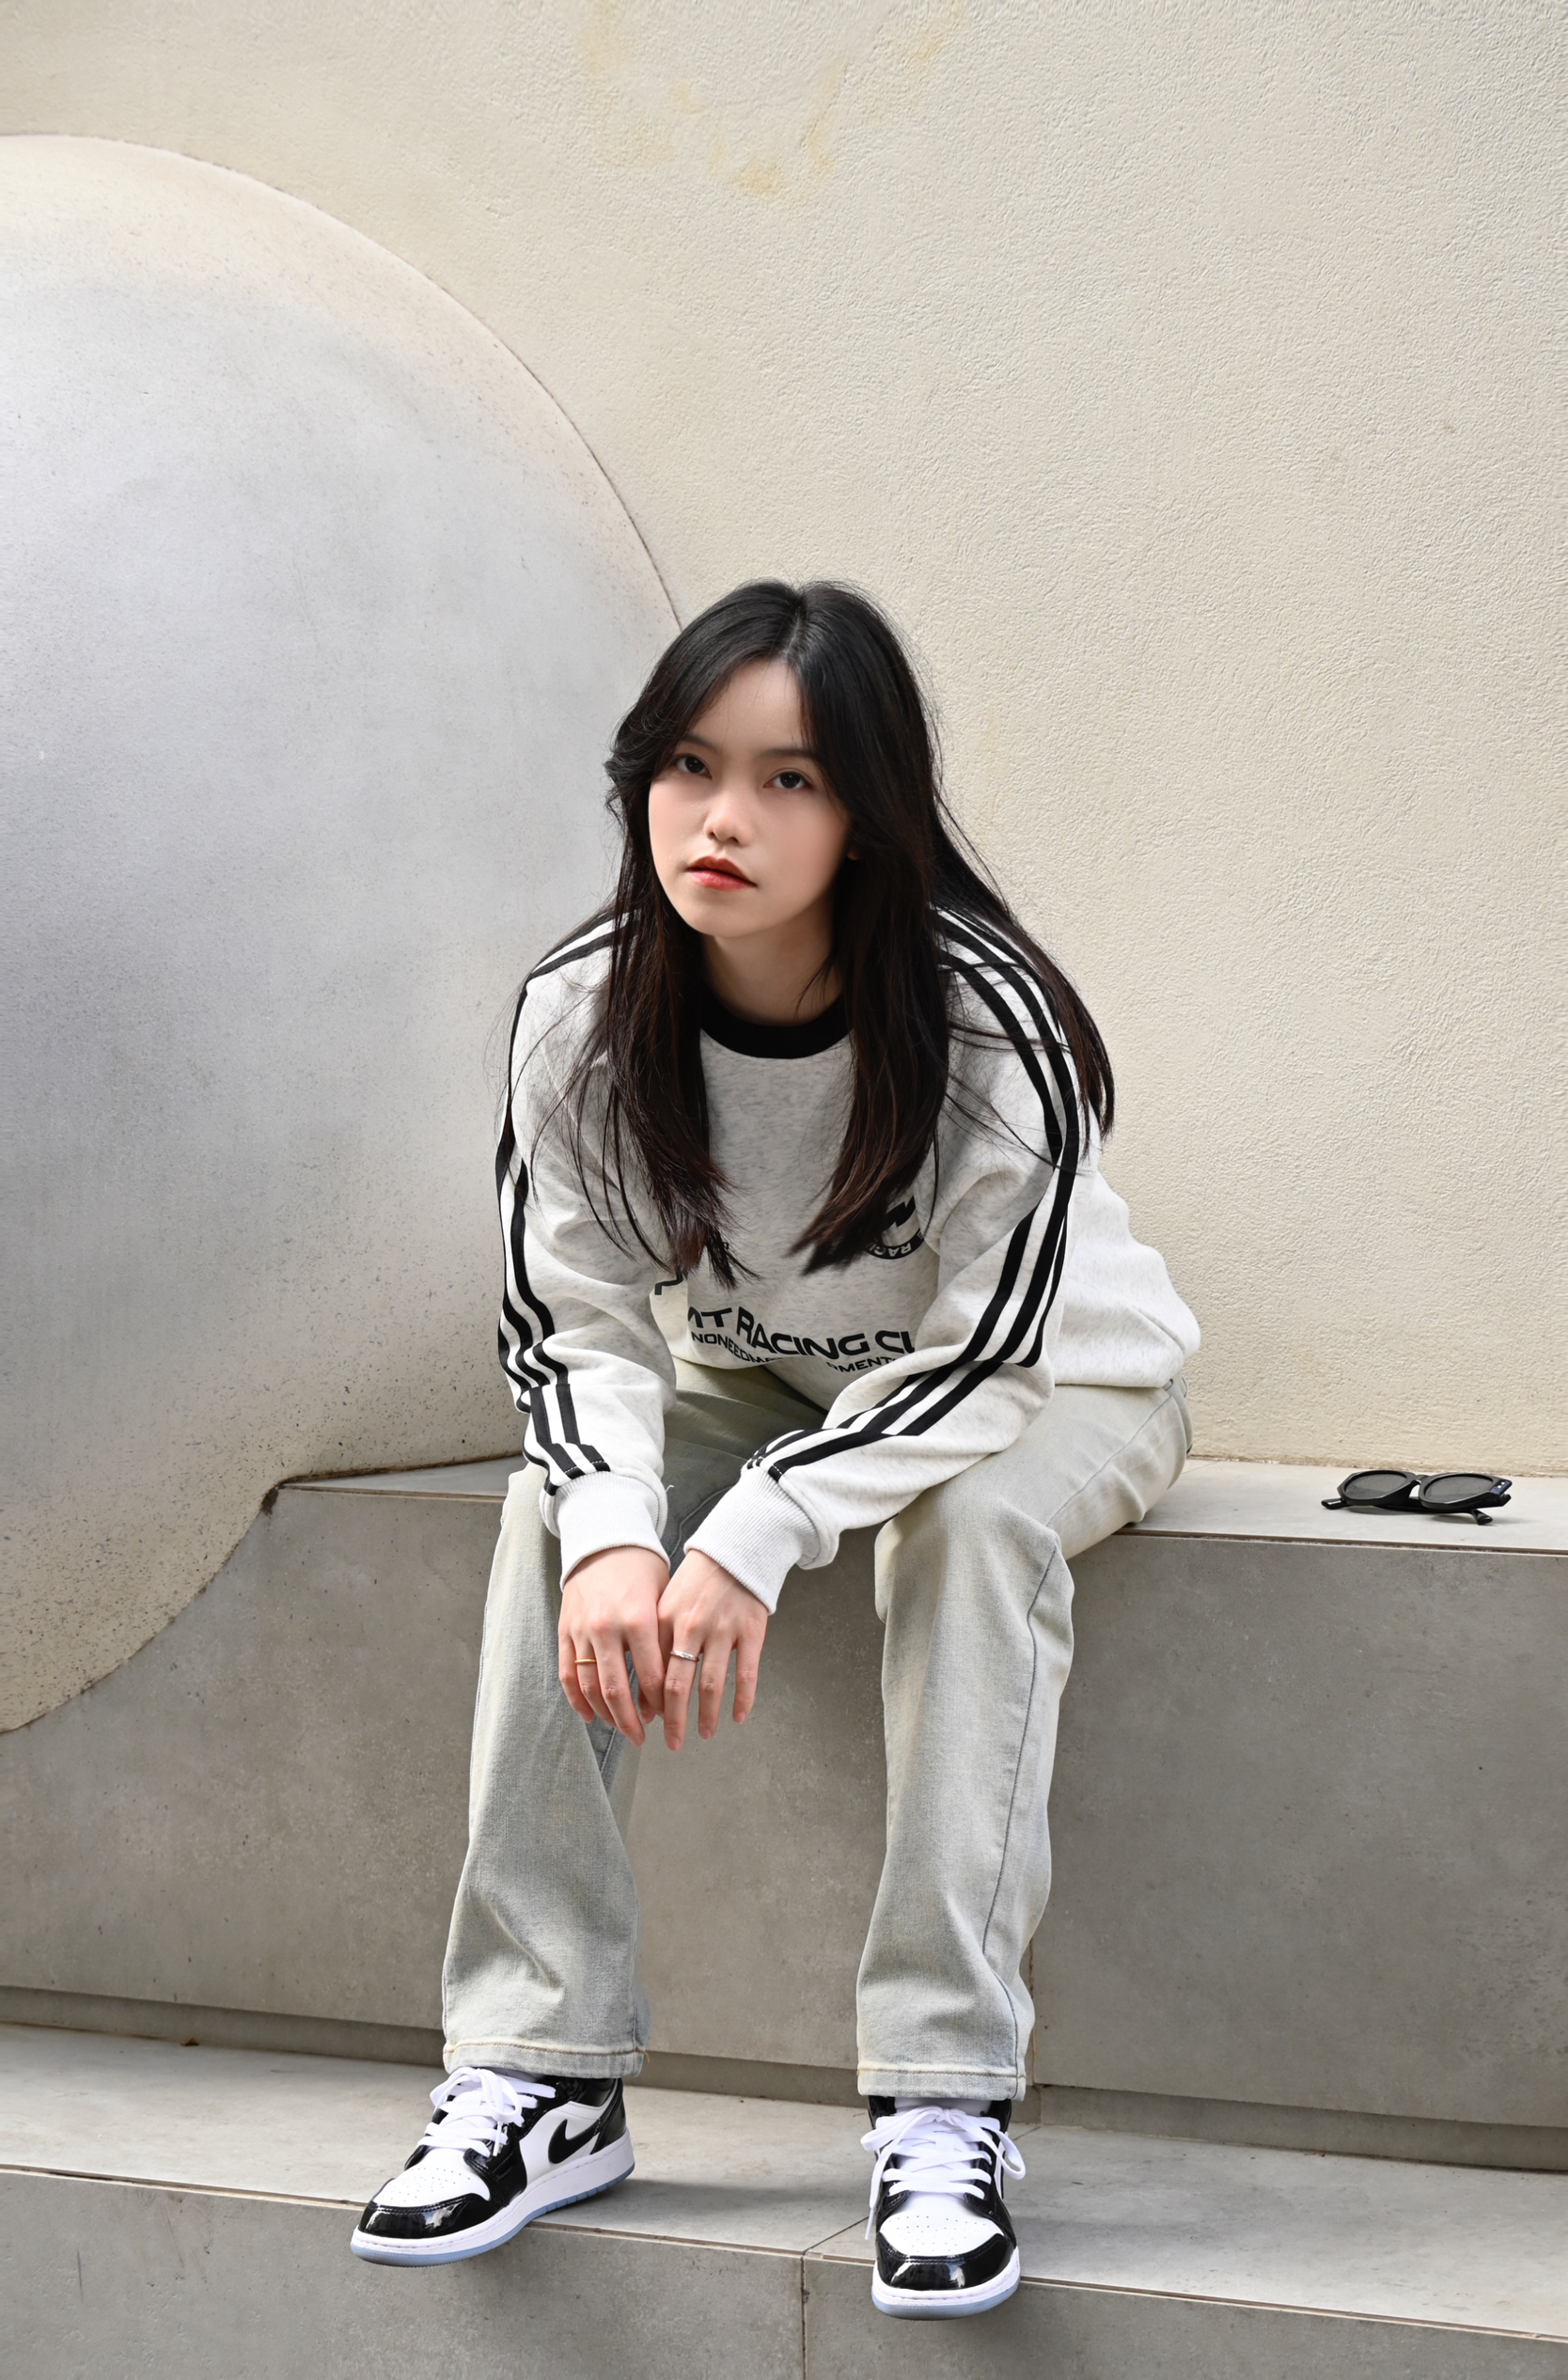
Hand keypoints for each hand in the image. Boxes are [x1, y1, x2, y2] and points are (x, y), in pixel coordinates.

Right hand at [559, 1545, 668, 1744]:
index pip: (650, 1676)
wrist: (604, 1540)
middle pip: (616, 1690)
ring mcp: (581, 1631)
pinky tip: (591, 1716)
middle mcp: (606, 1628)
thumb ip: (664, 1639)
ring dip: (606, 1714)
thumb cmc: (641, 1569)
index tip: (667, 1716)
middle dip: (631, 1720)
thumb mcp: (662, 1598)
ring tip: (621, 1728)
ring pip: (590, 1687)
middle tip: (643, 1737)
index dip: (659, 1702)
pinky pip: (567, 1674)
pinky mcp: (564, 1631)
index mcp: (637, 1619)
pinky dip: (577, 1700)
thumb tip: (671, 1683)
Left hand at [657, 1549, 767, 1749]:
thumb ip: (655, 1642)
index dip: (650, 1703)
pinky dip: (744, 1700)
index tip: (649, 1722)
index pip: (653, 1672)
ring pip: (712, 1685)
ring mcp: (724, 1630)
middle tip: (673, 1743)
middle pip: (679, 1685)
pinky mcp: (752, 1631)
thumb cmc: (697, 1581)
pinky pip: (747, 1673)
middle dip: (674, 1720)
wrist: (736, 1549)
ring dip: (707, 1716)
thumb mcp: (666, 1603)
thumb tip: (646, 1689)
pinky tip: (740, 1717)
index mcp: (665, 1620)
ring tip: (704, 1733)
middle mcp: (692, 1626)